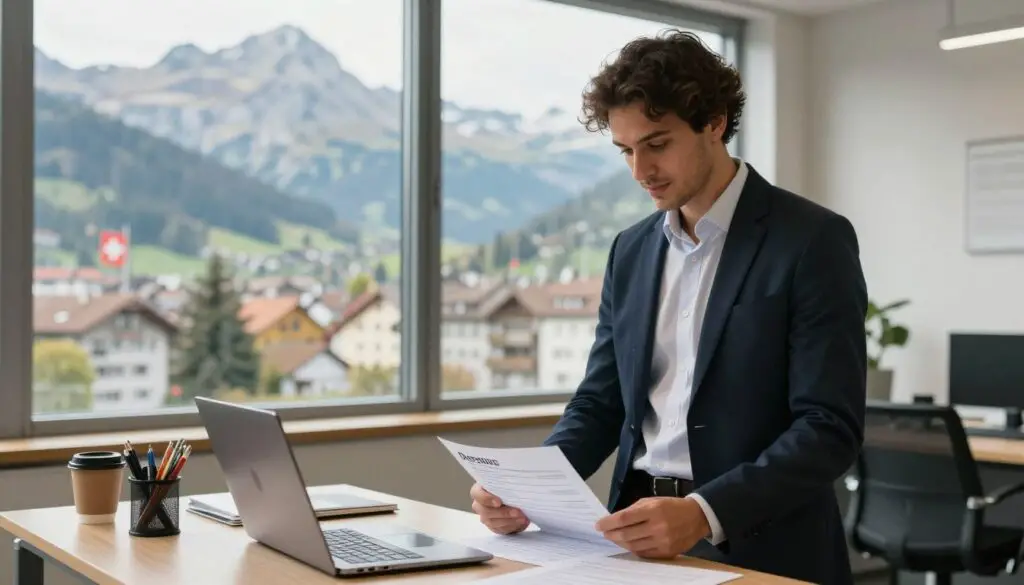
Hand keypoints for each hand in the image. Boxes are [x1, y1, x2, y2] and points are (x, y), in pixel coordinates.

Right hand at [470, 482, 529, 534]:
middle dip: (503, 513)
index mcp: (478, 490)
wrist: (515, 498)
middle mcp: (479, 505)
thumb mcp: (507, 482)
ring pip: (493, 522)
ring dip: (510, 521)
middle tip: (518, 512)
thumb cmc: (509, 486)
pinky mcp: (493, 527)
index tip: (499, 502)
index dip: (486, 499)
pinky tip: (521, 522)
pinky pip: (500, 530)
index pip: (477, 494)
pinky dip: (512, 527)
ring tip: (523, 518)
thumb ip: (506, 483)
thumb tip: (517, 485)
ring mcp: (485, 517)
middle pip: (485, 511)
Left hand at [595, 497, 710, 558]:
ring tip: (613, 538)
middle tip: (604, 533)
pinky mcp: (666, 552)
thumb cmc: (671, 506)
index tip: (598, 525)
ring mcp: (663, 541)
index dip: (608, 522)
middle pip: (627, 534)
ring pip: (633, 546)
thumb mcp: (652, 501)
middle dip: (611, 534)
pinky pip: (644, 553)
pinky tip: (627, 544)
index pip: (624, 518)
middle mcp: (658, 527)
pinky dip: (632, 549)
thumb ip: (634, 510)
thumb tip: (614, 519)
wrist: (697, 518)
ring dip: (620, 542)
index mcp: (653, 510)